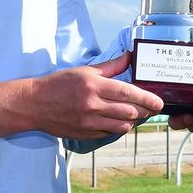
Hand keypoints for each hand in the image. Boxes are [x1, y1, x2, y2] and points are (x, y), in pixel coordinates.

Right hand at [0, 53, 163, 139]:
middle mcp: (93, 105)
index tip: (158, 102)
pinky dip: (119, 128)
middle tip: (151, 108)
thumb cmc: (59, 84)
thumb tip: (128, 57)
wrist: (34, 104)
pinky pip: (109, 133)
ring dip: (133, 122)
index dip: (147, 98)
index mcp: (94, 86)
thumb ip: (110, 66)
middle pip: (129, 112)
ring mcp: (89, 123)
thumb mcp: (85, 70)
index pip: (128, 93)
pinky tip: (120, 121)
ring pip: (122, 126)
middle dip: (144, 111)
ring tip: (137, 115)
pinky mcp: (85, 135)